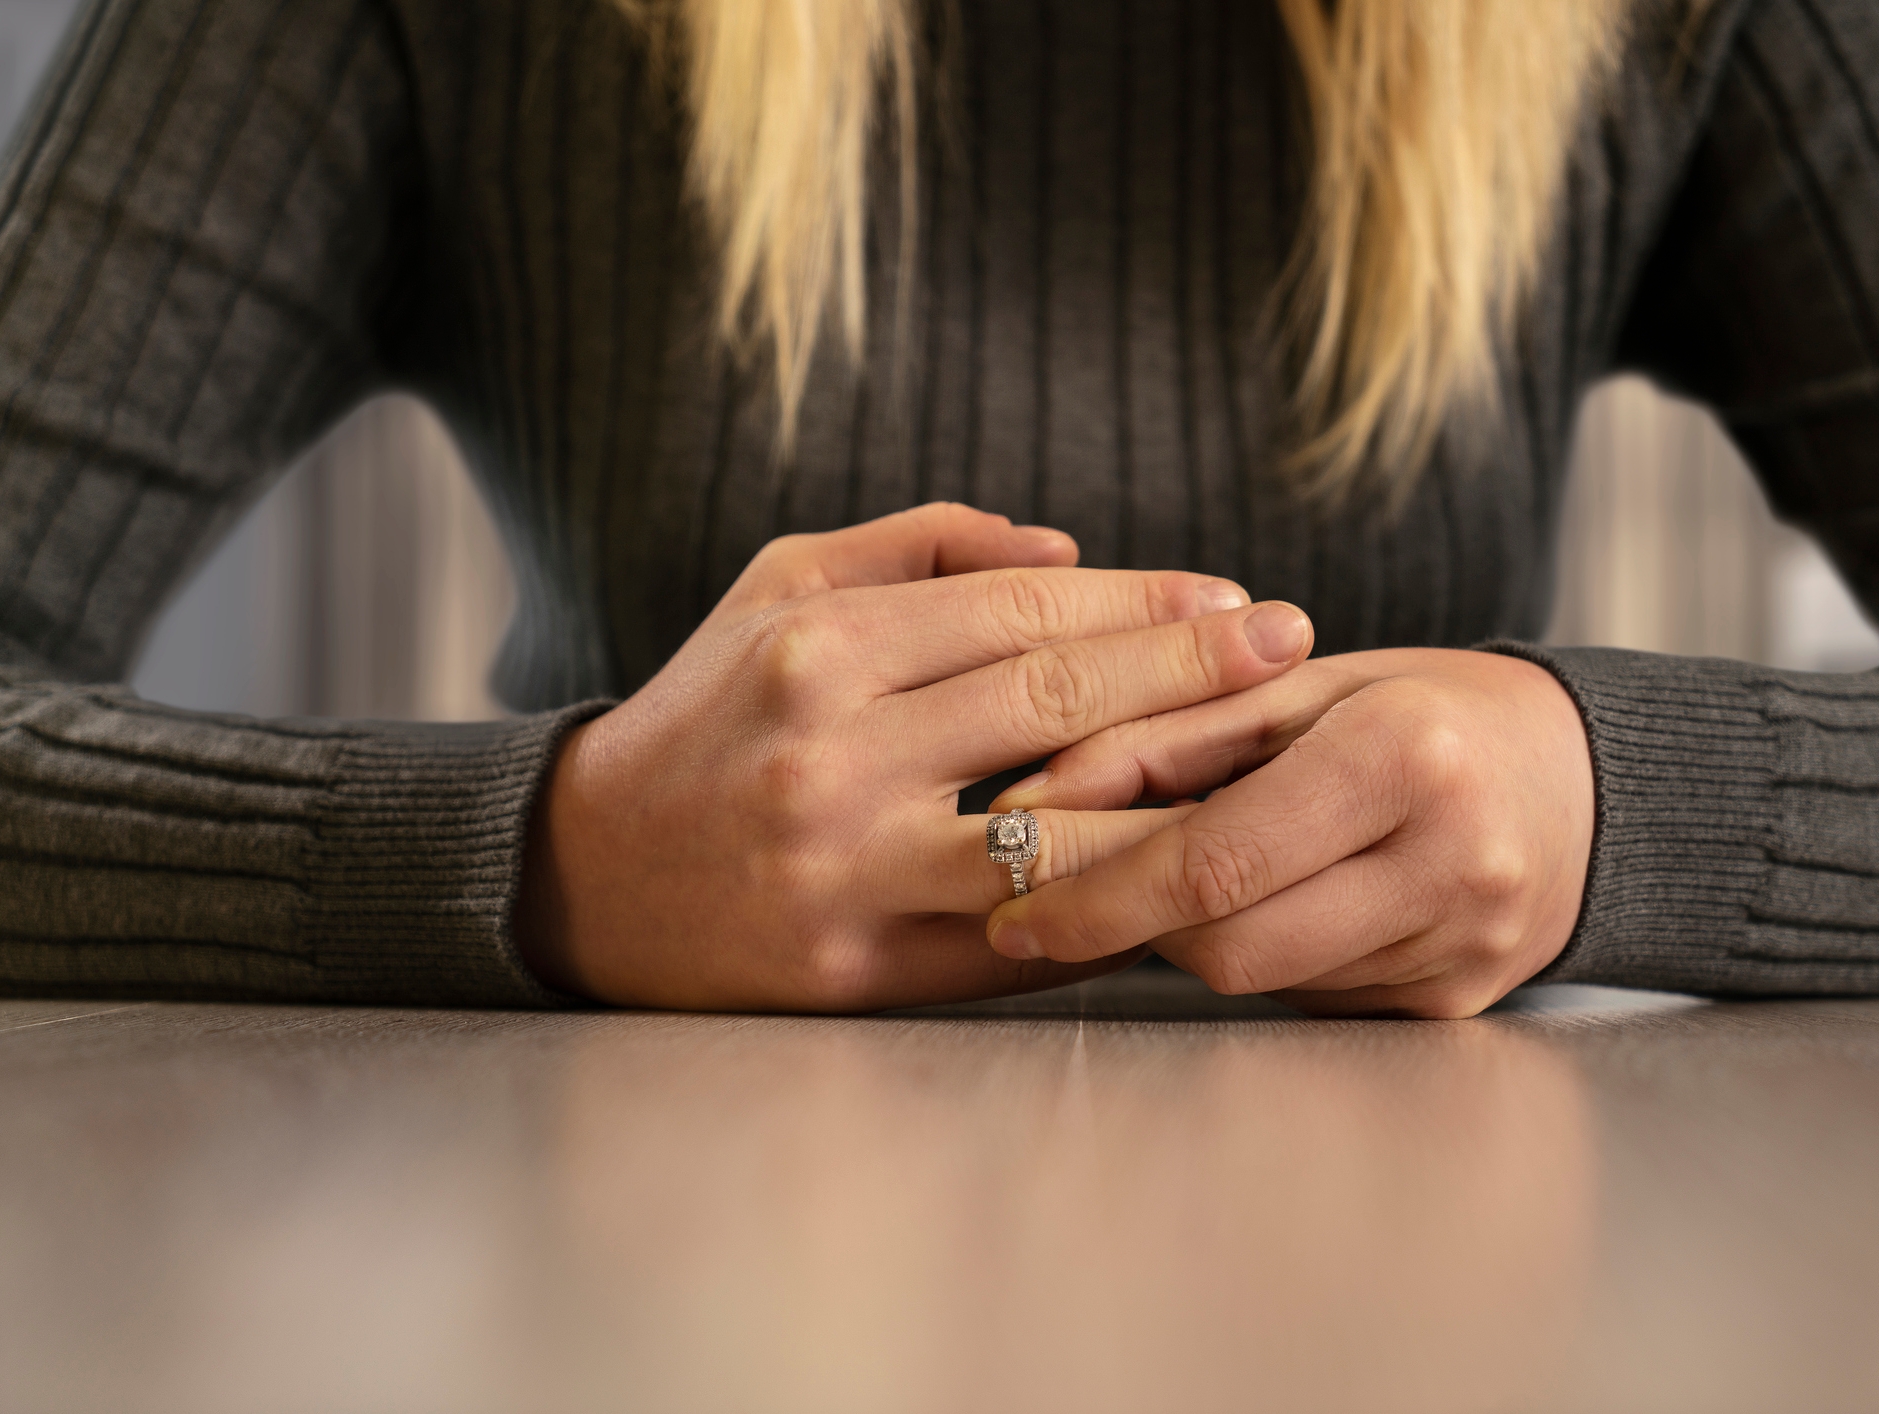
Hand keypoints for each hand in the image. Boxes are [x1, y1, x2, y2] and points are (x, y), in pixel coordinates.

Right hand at [513, 502, 1315, 1010]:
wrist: (585, 878)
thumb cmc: (707, 714)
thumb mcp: (778, 590)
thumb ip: (919, 548)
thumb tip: (1069, 549)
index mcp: (819, 651)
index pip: (1024, 613)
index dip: (1146, 603)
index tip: (1237, 599)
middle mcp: (835, 759)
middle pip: (1058, 707)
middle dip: (1193, 672)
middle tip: (1294, 647)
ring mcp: (850, 875)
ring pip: (1058, 835)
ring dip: (1178, 801)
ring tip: (1273, 767)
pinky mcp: (859, 973)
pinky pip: (1019, 934)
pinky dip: (1106, 903)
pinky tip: (1184, 871)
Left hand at [984, 649, 1592, 1017]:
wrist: (1586, 782)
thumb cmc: (1426, 711)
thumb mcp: (1300, 687)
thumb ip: (1162, 734)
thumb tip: (1030, 795)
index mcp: (1405, 757)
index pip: (1211, 857)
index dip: (1093, 888)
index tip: (1007, 897)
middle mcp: (1446, 862)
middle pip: (1225, 941)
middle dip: (1123, 922)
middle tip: (1050, 895)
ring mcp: (1460, 949)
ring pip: (1258, 978)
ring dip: (1184, 937)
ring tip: (1160, 880)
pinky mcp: (1453, 1004)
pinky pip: (1307, 994)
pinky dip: (1258, 950)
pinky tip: (1262, 902)